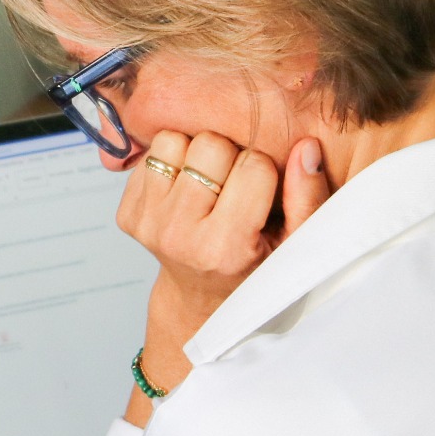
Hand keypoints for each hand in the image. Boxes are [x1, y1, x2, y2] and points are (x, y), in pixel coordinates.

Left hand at [118, 131, 328, 397]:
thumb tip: (305, 147)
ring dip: (193, 155)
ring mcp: (148, 224)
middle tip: (233, 186)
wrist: (201, 294)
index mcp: (226, 247)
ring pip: (173, 141)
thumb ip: (308, 197)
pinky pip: (149, 154)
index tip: (262, 193)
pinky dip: (170, 164)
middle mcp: (180, 236)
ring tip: (207, 185)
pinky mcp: (125, 215)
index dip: (264, 169)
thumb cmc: (254, 265)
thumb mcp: (294, 243)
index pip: (255, 165)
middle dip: (228, 157)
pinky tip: (184, 192)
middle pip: (210, 145)